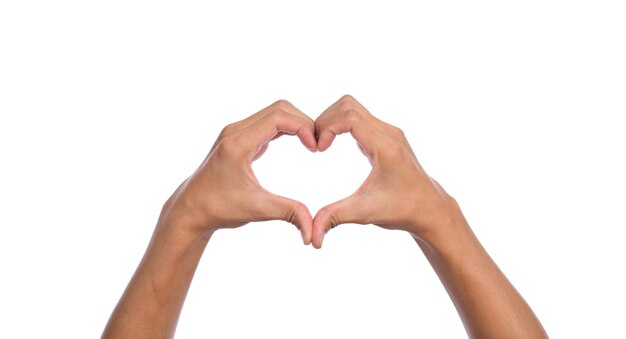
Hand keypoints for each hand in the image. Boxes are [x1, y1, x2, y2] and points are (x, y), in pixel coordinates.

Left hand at [159, 99, 316, 243]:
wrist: (191, 209)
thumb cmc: (219, 209)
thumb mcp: (257, 210)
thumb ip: (288, 213)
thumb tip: (313, 231)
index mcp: (238, 144)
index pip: (278, 117)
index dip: (303, 127)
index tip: (316, 148)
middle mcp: (235, 131)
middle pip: (279, 109)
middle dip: (303, 122)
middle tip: (318, 145)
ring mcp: (236, 132)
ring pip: (273, 112)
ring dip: (296, 123)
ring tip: (311, 144)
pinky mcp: (238, 137)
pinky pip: (267, 122)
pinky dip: (286, 128)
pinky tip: (299, 143)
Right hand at [312, 95, 462, 247]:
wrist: (429, 209)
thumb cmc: (401, 210)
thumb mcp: (365, 213)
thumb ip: (335, 218)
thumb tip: (311, 237)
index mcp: (385, 147)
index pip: (350, 117)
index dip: (327, 127)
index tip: (318, 149)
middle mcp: (389, 133)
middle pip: (349, 105)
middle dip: (325, 120)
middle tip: (315, 144)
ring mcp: (389, 132)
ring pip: (353, 108)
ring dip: (332, 120)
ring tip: (321, 144)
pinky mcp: (386, 136)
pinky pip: (359, 118)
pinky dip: (341, 124)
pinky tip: (332, 144)